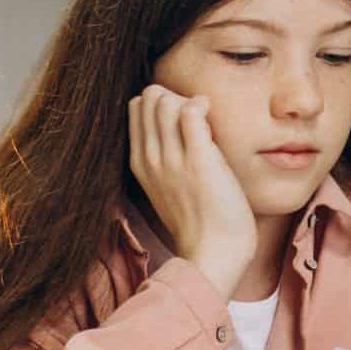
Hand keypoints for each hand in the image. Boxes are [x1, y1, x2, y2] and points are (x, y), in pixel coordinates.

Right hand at [127, 85, 256, 296]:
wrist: (214, 253)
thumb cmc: (201, 221)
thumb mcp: (172, 185)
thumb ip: (168, 156)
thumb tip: (181, 123)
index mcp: (140, 163)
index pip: (136, 108)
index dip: (161, 103)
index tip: (183, 118)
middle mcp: (150, 158)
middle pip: (149, 98)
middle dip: (174, 96)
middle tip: (198, 117)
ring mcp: (172, 159)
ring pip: (166, 101)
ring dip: (189, 100)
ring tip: (206, 118)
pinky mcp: (198, 160)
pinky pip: (190, 112)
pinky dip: (201, 104)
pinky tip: (211, 113)